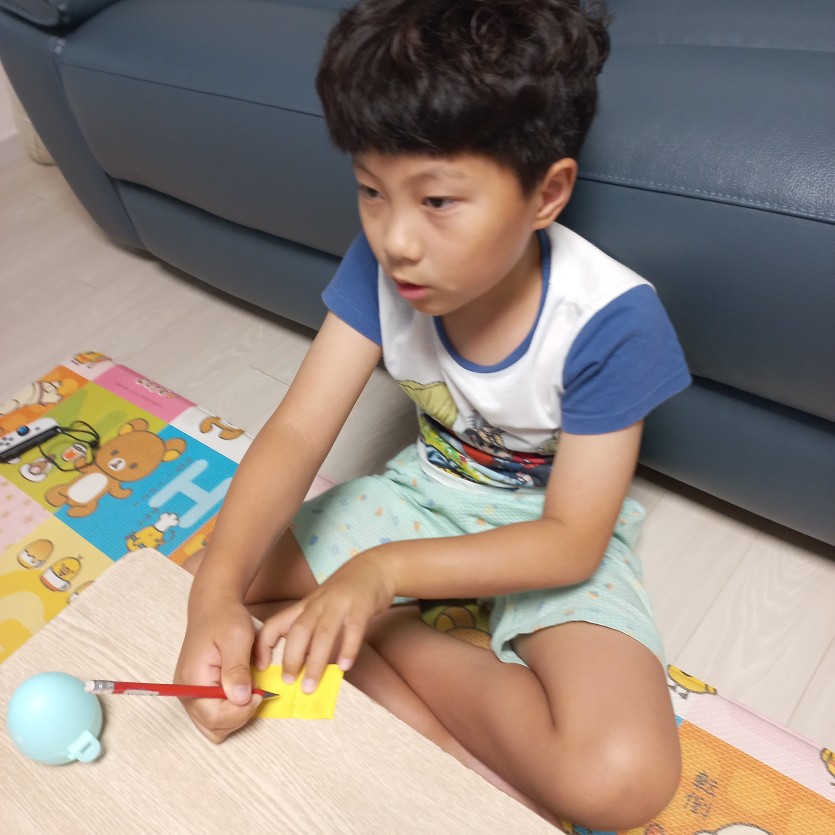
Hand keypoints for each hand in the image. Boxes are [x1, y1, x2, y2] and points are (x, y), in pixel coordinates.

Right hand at [174, 597, 262, 742]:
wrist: (214, 607)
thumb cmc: (225, 618)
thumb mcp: (236, 638)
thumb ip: (237, 670)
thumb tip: (240, 699)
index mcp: (192, 680)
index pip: (214, 717)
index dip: (241, 712)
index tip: (259, 692)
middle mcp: (186, 692)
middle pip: (213, 728)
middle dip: (239, 716)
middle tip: (255, 691)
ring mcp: (191, 694)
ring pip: (213, 727)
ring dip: (235, 715)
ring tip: (248, 690)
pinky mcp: (198, 693)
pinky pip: (213, 716)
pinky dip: (230, 711)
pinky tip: (241, 690)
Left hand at [254, 553, 394, 693]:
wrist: (373, 568)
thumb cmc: (344, 593)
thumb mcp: (320, 606)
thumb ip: (311, 631)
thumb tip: (302, 665)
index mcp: (304, 606)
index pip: (275, 624)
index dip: (263, 645)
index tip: (260, 667)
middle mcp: (319, 604)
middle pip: (299, 630)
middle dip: (291, 657)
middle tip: (288, 681)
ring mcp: (340, 604)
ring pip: (323, 633)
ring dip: (315, 662)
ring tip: (310, 685)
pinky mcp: (361, 606)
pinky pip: (353, 629)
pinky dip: (347, 648)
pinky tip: (344, 667)